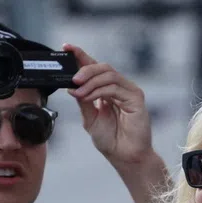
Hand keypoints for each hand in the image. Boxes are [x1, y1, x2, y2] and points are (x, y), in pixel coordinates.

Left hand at [65, 44, 152, 165]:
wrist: (124, 155)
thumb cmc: (110, 138)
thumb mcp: (89, 117)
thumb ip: (83, 100)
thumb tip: (72, 86)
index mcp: (106, 89)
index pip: (94, 67)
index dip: (80, 55)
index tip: (66, 47)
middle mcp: (119, 87)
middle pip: (101, 67)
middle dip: (84, 69)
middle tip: (72, 79)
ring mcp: (128, 91)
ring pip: (108, 74)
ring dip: (89, 81)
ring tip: (78, 91)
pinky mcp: (136, 98)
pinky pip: (115, 87)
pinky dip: (98, 90)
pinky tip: (88, 97)